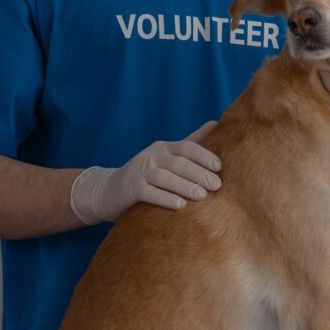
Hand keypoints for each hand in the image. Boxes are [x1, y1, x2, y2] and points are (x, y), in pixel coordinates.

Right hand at [70, 122, 222, 223]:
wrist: (109, 190)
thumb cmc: (147, 174)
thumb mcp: (167, 156)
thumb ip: (191, 142)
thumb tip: (216, 123)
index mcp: (163, 148)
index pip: (187, 147)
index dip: (204, 156)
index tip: (219, 167)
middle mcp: (152, 156)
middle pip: (178, 163)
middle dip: (199, 173)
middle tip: (217, 186)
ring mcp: (140, 172)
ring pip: (165, 177)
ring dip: (185, 186)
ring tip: (202, 196)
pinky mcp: (131, 189)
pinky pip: (149, 193)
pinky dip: (165, 198)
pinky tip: (180, 205)